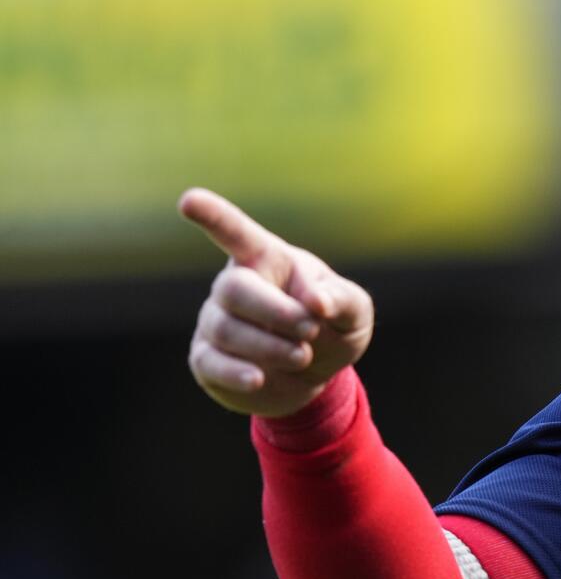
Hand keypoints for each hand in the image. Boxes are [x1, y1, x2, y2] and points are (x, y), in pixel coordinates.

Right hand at [179, 187, 373, 416]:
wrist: (319, 375)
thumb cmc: (334, 328)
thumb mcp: (353, 312)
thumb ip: (342, 299)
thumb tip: (316, 302)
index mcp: (268, 260)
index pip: (235, 233)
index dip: (213, 216)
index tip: (188, 200)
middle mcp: (236, 285)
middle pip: (234, 289)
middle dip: (274, 312)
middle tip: (310, 329)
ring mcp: (216, 322)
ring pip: (226, 329)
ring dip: (270, 346)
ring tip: (303, 356)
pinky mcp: (208, 360)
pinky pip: (212, 363)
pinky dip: (236, 372)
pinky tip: (258, 378)